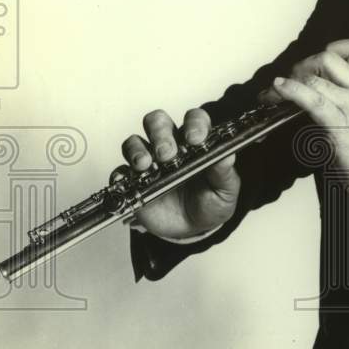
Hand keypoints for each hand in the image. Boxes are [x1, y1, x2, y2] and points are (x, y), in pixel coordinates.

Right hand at [119, 108, 240, 238]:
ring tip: (145, 165)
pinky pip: (120, 172)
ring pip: (135, 142)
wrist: (194, 229)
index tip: (195, 139)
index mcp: (195, 142)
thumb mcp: (225, 191)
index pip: (194, 120)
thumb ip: (224, 173)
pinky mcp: (133, 181)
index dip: (194, 124)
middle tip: (166, 153)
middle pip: (158, 122)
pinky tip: (127, 180)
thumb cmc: (211, 203)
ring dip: (137, 150)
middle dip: (160, 133)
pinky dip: (121, 174)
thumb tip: (227, 156)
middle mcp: (171, 146)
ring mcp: (150, 162)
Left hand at [259, 39, 348, 208]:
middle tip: (294, 81)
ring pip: (317, 75)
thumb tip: (332, 102)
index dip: (333, 49)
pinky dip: (291, 91)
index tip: (318, 64)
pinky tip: (280, 90)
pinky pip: (313, 100)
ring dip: (291, 80)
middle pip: (329, 57)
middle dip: (304, 65)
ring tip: (277, 91)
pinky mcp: (341, 128)